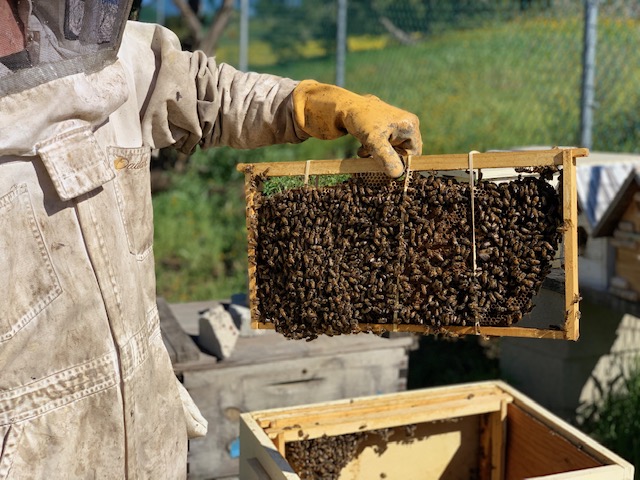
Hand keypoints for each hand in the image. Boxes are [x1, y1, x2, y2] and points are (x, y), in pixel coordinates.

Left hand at [293, 80, 421, 177]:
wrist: (343, 107)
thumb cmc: (361, 120)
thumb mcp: (374, 140)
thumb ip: (386, 157)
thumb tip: (397, 174)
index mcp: (410, 126)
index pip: (414, 154)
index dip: (401, 164)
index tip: (387, 171)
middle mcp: (406, 125)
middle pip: (402, 153)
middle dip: (387, 159)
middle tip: (373, 161)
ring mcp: (396, 127)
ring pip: (391, 151)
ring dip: (378, 155)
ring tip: (365, 151)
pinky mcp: (385, 130)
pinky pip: (384, 146)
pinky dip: (374, 150)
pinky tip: (363, 147)